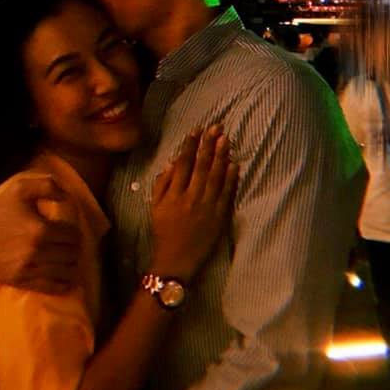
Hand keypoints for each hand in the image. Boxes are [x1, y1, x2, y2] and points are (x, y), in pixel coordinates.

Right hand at [0, 175, 80, 292]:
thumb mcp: (21, 188)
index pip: (72, 236)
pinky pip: (50, 287)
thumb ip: (47, 186)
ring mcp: (29, 268)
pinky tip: (65, 280)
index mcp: (41, 229)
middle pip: (71, 255)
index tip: (72, 233)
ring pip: (64, 272)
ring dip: (71, 267)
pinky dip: (62, 284)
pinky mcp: (21, 281)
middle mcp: (37, 251)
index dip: (75, 234)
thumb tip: (68, 196)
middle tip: (71, 247)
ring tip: (69, 262)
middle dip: (74, 250)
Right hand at [149, 125, 237, 281]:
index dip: (190, 146)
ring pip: (216, 176)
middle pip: (202, 166)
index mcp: (174, 194)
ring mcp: (207, 207)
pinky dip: (231, 179)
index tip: (196, 131)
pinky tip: (234, 165)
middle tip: (216, 127)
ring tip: (226, 140)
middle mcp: (191, 197)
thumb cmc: (163, 232)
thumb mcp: (155, 207)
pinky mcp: (219, 217)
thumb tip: (172, 162)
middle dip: (209, 144)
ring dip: (222, 156)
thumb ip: (162, 183)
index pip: (184, 163)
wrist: (175, 261)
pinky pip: (227, 194)